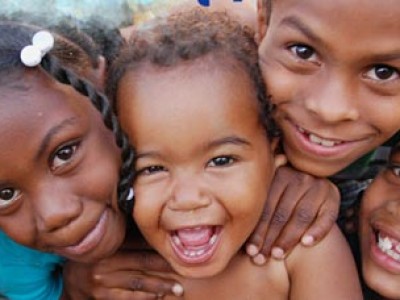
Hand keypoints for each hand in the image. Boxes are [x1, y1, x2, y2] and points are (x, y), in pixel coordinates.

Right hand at [63, 250, 183, 298]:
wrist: (67, 281)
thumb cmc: (95, 258)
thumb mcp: (107, 245)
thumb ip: (126, 239)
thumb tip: (155, 234)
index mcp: (109, 244)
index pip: (140, 243)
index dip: (159, 247)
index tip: (177, 250)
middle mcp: (106, 261)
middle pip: (143, 262)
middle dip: (166, 266)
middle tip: (185, 269)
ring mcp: (103, 281)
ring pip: (139, 282)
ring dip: (161, 286)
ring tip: (177, 289)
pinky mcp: (102, 297)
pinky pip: (129, 297)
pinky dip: (146, 297)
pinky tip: (158, 296)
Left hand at [246, 166, 339, 263]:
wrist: (314, 179)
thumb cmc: (284, 194)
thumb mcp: (272, 191)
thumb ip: (259, 206)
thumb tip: (235, 233)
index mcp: (279, 175)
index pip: (265, 208)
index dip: (257, 231)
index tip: (250, 251)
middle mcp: (299, 178)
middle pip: (281, 214)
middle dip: (269, 239)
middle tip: (261, 258)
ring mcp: (317, 186)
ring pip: (301, 216)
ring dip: (288, 238)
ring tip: (277, 255)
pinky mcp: (333, 196)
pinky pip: (326, 216)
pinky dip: (317, 231)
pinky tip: (306, 244)